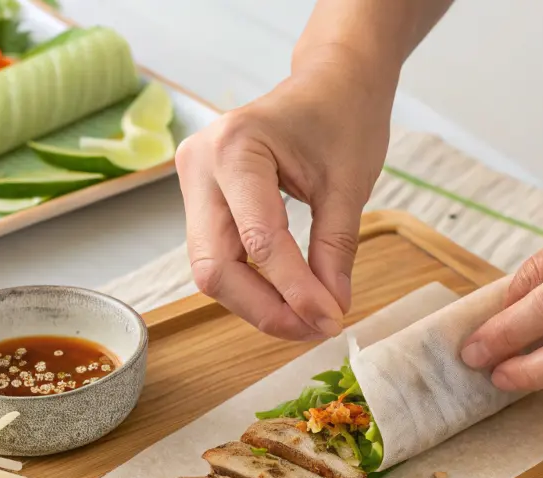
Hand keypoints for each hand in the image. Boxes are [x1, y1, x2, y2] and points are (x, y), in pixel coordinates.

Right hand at [176, 55, 392, 339]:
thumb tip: (329, 313)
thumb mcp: (349, 185)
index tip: (331, 321)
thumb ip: (334, 252)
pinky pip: (218, 257)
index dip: (294, 291)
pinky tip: (288, 298)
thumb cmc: (342, 117)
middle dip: (265, 308)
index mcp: (236, 147)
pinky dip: (252, 285)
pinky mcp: (200, 200)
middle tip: (315, 329)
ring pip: (211, 270)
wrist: (330, 82)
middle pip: (215, 266)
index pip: (259, 241)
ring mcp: (192, 183)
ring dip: (257, 303)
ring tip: (307, 318)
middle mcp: (199, 164)